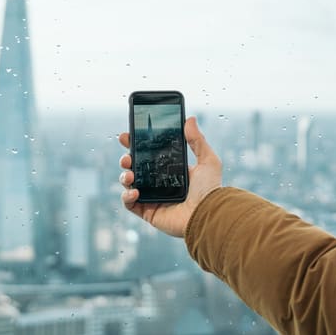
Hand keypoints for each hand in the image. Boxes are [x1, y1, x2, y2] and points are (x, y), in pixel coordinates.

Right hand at [118, 116, 221, 237]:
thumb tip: (190, 119)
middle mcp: (160, 184)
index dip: (136, 145)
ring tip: (130, 174)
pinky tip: (134, 191)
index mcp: (172, 170)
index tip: (127, 136)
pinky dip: (126, 197)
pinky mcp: (148, 212)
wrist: (207, 215)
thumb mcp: (207, 160)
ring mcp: (153, 198)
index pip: (150, 155)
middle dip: (127, 160)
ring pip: (129, 184)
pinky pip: (129, 204)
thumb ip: (197, 140)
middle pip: (136, 168)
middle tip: (127, 157)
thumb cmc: (210, 190)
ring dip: (124, 176)